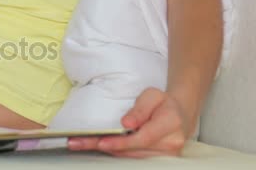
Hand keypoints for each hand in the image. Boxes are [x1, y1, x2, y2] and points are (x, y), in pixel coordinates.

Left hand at [67, 88, 195, 157]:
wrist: (179, 115)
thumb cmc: (163, 103)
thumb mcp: (153, 95)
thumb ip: (140, 108)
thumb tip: (127, 123)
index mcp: (170, 124)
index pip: (142, 137)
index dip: (121, 142)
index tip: (102, 142)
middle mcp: (170, 145)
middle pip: (131, 150)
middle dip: (102, 146)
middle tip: (77, 142)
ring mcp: (165, 156)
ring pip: (129, 156)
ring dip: (103, 151)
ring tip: (78, 144)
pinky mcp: (156, 160)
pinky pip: (131, 158)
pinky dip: (112, 152)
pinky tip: (93, 147)